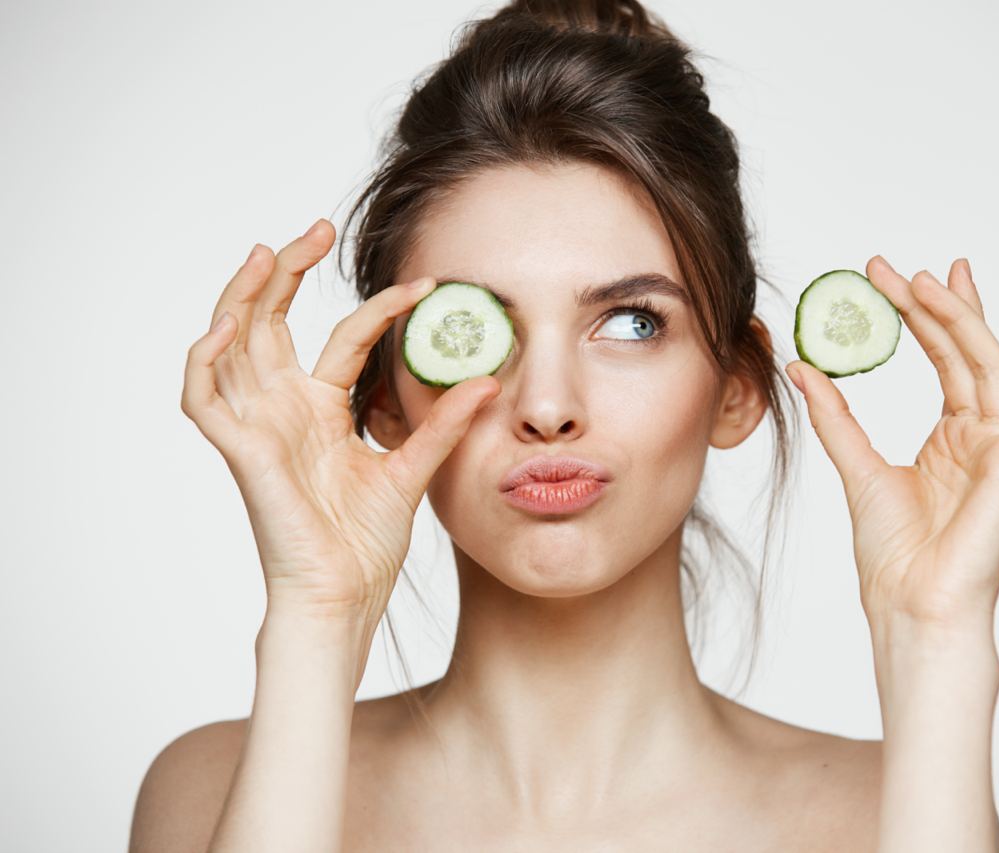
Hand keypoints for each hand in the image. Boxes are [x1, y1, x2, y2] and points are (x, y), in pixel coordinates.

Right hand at [180, 219, 499, 619]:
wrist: (343, 596)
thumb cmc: (365, 544)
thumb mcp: (412, 469)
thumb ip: (443, 425)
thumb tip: (487, 379)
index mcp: (322, 412)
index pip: (342, 339)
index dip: (376, 308)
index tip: (422, 286)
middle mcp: (284, 410)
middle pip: (272, 323)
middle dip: (286, 273)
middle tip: (314, 229)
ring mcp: (258, 427)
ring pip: (230, 344)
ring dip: (242, 295)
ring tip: (266, 252)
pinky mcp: (239, 451)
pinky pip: (202, 396)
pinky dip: (205, 357)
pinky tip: (228, 324)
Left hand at [785, 256, 998, 629]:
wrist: (910, 605)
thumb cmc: (893, 557)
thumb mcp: (855, 469)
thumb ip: (836, 416)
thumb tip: (803, 365)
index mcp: (950, 441)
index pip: (942, 360)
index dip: (919, 316)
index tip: (884, 278)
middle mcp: (982, 438)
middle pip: (968, 353)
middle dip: (938, 305)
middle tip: (899, 268)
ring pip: (996, 366)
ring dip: (967, 319)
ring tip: (930, 281)